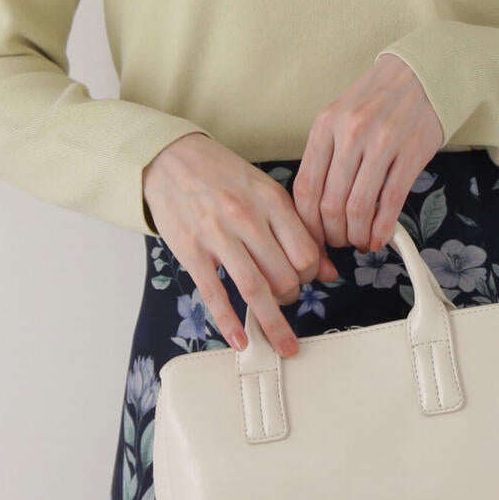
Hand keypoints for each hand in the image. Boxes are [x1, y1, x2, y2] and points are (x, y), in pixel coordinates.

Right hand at [142, 133, 339, 358]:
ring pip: (255, 290)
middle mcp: (246, 218)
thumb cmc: (222, 174)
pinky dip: (229, 322)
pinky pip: (214, 294)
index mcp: (270, 200)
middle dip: (292, 296)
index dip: (312, 274)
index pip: (307, 252)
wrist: (170, 158)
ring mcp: (217, 235)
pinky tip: (240, 340)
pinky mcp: (191, 251)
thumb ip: (297, 228)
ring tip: (282, 342)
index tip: (306, 277)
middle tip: (286, 296)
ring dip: (273, 323)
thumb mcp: (265, 190)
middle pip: (285, 276)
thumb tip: (327, 270)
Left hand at [292, 53, 444, 254]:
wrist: (416, 74)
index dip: (307, 223)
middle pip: (330, 203)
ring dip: (357, 235)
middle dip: (333, 235)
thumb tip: (313, 209)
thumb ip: (324, 156)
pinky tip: (380, 237)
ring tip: (360, 241)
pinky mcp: (412, 152)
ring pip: (359, 207)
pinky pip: (392, 201)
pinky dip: (383, 228)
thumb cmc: (373, 100)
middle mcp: (350, 134)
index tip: (313, 239)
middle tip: (339, 243)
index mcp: (324, 126)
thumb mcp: (337, 117)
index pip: (306, 187)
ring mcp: (382, 142)